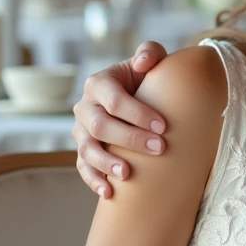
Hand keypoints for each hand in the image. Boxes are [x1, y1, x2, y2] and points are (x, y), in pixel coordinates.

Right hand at [72, 41, 169, 197]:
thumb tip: (143, 63)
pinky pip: (83, 168)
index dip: (138, 113)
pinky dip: (94, 180)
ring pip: (87, 149)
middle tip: (160, 148)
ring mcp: (81, 131)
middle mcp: (85, 107)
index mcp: (99, 83)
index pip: (114, 100)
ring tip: (128, 174)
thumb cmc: (147, 78)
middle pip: (100, 126)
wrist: (140, 96)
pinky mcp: (83, 151)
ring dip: (106, 163)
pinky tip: (109, 193)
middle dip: (130, 138)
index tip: (163, 126)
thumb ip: (149, 52)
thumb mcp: (150, 60)